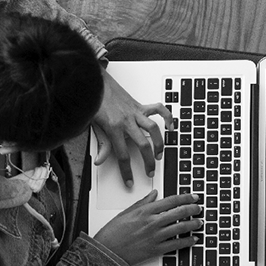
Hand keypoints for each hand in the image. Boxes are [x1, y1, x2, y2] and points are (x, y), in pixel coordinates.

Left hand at [91, 70, 175, 189]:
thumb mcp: (93, 127)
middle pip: (143, 145)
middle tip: (150, 171)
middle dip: (148, 161)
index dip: (127, 172)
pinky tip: (171, 126)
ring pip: (153, 129)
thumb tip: (99, 161)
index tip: (130, 181)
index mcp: (114, 128)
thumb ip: (101, 145)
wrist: (95, 83)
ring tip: (159, 154)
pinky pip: (158, 109)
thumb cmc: (93, 102)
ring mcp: (135, 112)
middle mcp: (127, 121)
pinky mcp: (140, 105)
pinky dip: (167, 117)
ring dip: (159, 143)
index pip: (122, 155)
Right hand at [92, 191, 202, 265]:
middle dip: (193, 209)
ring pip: (180, 228)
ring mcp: (155, 236)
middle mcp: (152, 222)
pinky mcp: (156, 249)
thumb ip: (143, 202)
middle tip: (199, 208)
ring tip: (199, 223)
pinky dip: (187, 242)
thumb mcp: (127, 212)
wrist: (107, 251)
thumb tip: (154, 194)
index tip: (193, 197)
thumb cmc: (113, 232)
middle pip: (179, 212)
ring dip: (193, 224)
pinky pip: (176, 245)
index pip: (171, 201)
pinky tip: (193, 240)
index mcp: (145, 211)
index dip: (185, 198)